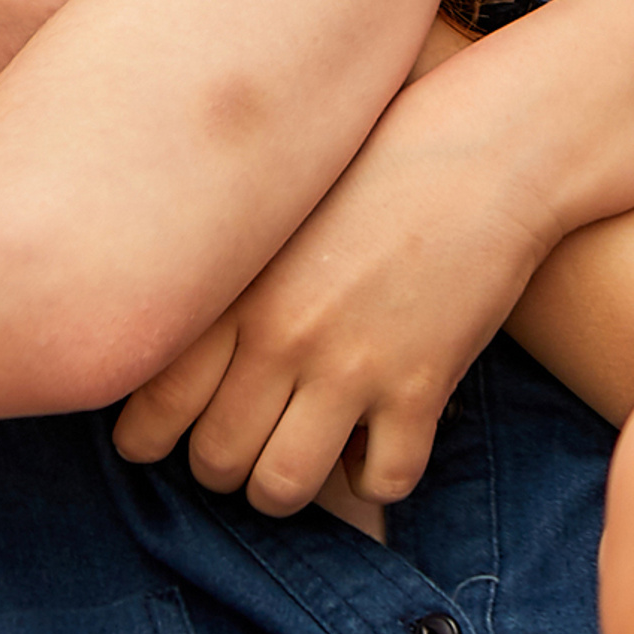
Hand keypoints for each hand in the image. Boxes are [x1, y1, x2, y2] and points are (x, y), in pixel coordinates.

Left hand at [112, 27, 559, 514]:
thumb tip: (170, 308)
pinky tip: (376, 443)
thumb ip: (228, 261)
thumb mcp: (282, 197)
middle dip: (220, 467)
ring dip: (285, 486)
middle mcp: (283, 334)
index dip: (144, 439)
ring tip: (296, 456)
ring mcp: (353, 366)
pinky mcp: (421, 388)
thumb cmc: (381, 153)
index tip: (152, 441)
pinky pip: (382, 483)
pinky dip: (376, 478)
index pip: (155, 401)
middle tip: (236, 445)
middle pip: (216, 459)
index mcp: (238, 284)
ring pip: (284, 488)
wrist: (489, 145)